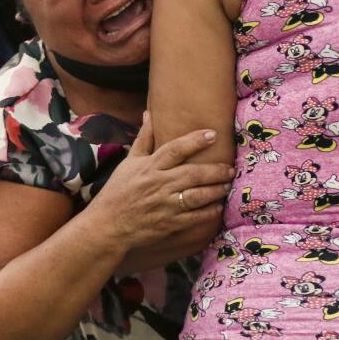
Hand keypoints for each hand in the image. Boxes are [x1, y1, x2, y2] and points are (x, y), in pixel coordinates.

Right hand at [90, 114, 234, 252]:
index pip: (175, 149)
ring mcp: (164, 205)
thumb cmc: (118, 192)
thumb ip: (144, 138)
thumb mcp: (129, 162)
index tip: (213, 134)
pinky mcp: (168, 224)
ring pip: (196, 196)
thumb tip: (149, 113)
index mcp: (150, 167)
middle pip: (192, 173)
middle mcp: (158, 184)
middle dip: (215, 170)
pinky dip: (208, 212)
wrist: (107, 226)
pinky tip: (218, 206)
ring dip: (215, 190)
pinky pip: (194, 217)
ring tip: (228, 185)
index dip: (195, 141)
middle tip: (231, 167)